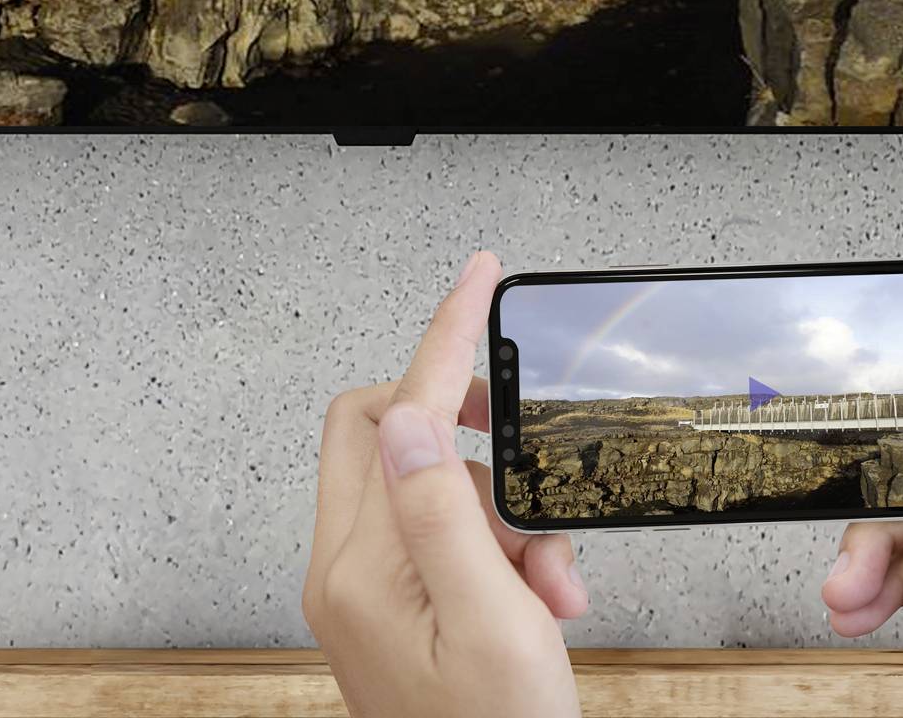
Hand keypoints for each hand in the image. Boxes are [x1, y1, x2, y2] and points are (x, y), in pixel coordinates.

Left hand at [304, 251, 587, 717]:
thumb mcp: (492, 623)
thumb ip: (448, 513)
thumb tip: (413, 413)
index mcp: (359, 567)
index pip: (397, 413)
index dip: (444, 338)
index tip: (477, 279)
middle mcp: (349, 571)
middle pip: (393, 433)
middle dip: (472, 438)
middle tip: (527, 462)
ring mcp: (369, 593)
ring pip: (434, 489)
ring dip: (507, 520)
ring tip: (553, 587)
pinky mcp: (396, 612)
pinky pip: (445, 541)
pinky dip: (503, 557)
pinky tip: (543, 606)